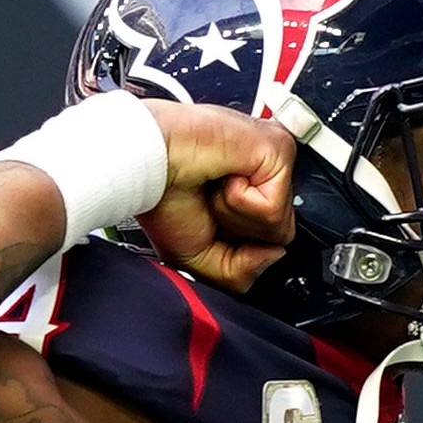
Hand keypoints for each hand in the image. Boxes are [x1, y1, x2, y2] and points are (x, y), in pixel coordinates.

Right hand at [137, 101, 295, 292]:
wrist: (144, 163)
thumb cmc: (159, 196)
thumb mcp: (198, 258)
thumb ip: (240, 272)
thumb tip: (275, 255)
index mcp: (248, 190)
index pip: (268, 239)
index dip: (238, 247)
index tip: (211, 228)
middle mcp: (264, 173)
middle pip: (278, 237)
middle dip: (238, 237)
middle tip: (209, 206)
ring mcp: (275, 160)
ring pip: (279, 228)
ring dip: (235, 219)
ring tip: (213, 189)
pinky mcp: (279, 149)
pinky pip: (273, 210)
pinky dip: (239, 204)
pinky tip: (223, 178)